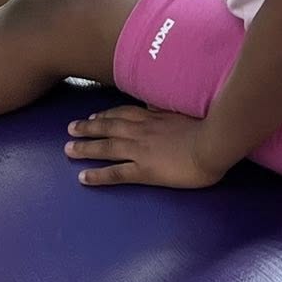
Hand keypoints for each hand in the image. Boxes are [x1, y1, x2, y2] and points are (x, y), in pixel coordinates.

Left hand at [64, 105, 228, 188]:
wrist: (213, 142)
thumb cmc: (208, 126)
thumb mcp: (187, 109)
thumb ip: (170, 107)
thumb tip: (157, 102)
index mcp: (154, 117)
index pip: (124, 113)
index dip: (106, 114)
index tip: (93, 116)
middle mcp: (142, 130)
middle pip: (108, 127)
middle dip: (88, 128)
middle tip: (70, 129)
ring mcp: (140, 150)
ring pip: (106, 148)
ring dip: (85, 148)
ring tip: (68, 149)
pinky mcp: (144, 170)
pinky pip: (115, 173)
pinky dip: (97, 175)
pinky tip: (83, 178)